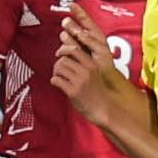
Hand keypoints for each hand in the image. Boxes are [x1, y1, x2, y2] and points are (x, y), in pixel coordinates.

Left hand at [51, 8, 138, 128]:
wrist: (104, 109)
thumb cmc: (98, 92)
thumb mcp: (95, 74)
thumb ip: (85, 65)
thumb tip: (68, 55)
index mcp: (92, 65)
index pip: (75, 49)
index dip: (63, 48)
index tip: (59, 53)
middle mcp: (85, 71)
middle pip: (64, 58)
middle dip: (58, 62)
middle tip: (57, 68)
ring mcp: (79, 81)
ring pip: (59, 68)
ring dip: (55, 72)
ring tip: (58, 77)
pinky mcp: (72, 91)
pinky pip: (56, 80)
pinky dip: (54, 81)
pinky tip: (57, 84)